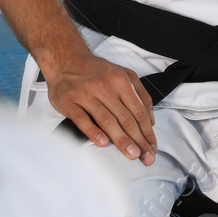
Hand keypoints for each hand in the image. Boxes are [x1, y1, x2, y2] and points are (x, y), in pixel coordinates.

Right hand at [44, 50, 157, 164]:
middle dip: (138, 140)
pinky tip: (103, 143)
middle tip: (146, 157)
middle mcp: (105, 87)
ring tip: (131, 154)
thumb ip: (140, 94)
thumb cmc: (96, 71)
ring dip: (121, 139)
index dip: (147, 132)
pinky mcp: (70, 102)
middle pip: (125, 118)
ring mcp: (86, 94)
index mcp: (121, 81)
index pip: (138, 111)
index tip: (152, 147)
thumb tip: (151, 119)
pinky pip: (82, 119)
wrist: (66, 59)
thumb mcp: (123, 74)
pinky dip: (93, 131)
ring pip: (107, 120)